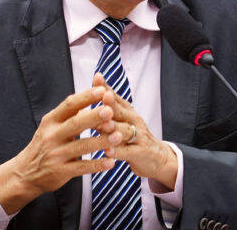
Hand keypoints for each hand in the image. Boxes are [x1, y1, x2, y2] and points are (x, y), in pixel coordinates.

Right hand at [0, 86, 124, 213]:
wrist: (26, 172)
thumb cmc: (45, 143)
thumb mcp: (52, 125)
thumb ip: (71, 114)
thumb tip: (93, 96)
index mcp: (51, 120)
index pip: (69, 105)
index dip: (86, 97)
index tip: (103, 90)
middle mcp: (52, 135)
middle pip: (75, 124)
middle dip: (94, 117)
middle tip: (111, 111)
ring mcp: (56, 154)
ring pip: (82, 146)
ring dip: (101, 141)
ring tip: (119, 137)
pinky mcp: (60, 172)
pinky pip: (82, 168)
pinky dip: (97, 165)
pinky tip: (111, 162)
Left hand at [92, 73, 178, 190]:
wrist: (156, 157)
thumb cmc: (132, 136)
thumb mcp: (121, 121)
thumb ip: (104, 113)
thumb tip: (80, 105)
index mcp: (126, 111)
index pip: (115, 97)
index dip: (106, 87)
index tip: (96, 78)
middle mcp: (133, 120)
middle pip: (121, 111)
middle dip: (112, 104)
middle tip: (104, 97)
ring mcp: (138, 136)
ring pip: (125, 131)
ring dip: (114, 128)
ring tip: (105, 125)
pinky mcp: (140, 153)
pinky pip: (128, 152)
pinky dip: (118, 152)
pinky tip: (108, 151)